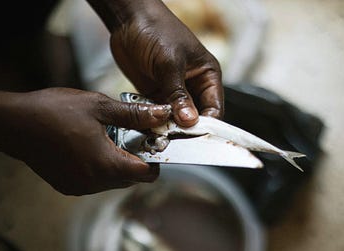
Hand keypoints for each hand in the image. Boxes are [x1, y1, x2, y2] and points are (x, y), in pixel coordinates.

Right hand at [1, 88, 170, 194]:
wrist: (13, 124)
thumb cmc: (53, 112)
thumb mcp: (99, 107)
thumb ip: (134, 115)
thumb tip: (162, 114)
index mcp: (106, 165)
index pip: (147, 174)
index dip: (156, 158)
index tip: (153, 142)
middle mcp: (95, 183)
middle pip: (131, 178)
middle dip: (137, 159)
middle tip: (131, 134)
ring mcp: (80, 187)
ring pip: (114, 181)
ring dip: (118, 163)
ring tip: (108, 137)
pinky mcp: (68, 186)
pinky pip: (96, 182)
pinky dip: (101, 168)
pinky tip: (91, 147)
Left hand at [108, 1, 223, 126]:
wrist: (128, 19)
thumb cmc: (156, 30)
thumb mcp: (170, 62)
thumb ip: (178, 94)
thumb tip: (189, 120)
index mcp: (207, 75)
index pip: (214, 108)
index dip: (207, 124)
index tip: (195, 137)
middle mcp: (193, 86)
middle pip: (196, 117)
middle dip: (187, 129)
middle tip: (176, 139)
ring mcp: (174, 91)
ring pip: (177, 119)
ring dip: (170, 127)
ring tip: (162, 135)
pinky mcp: (156, 94)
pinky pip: (159, 114)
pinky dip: (155, 122)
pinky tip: (150, 128)